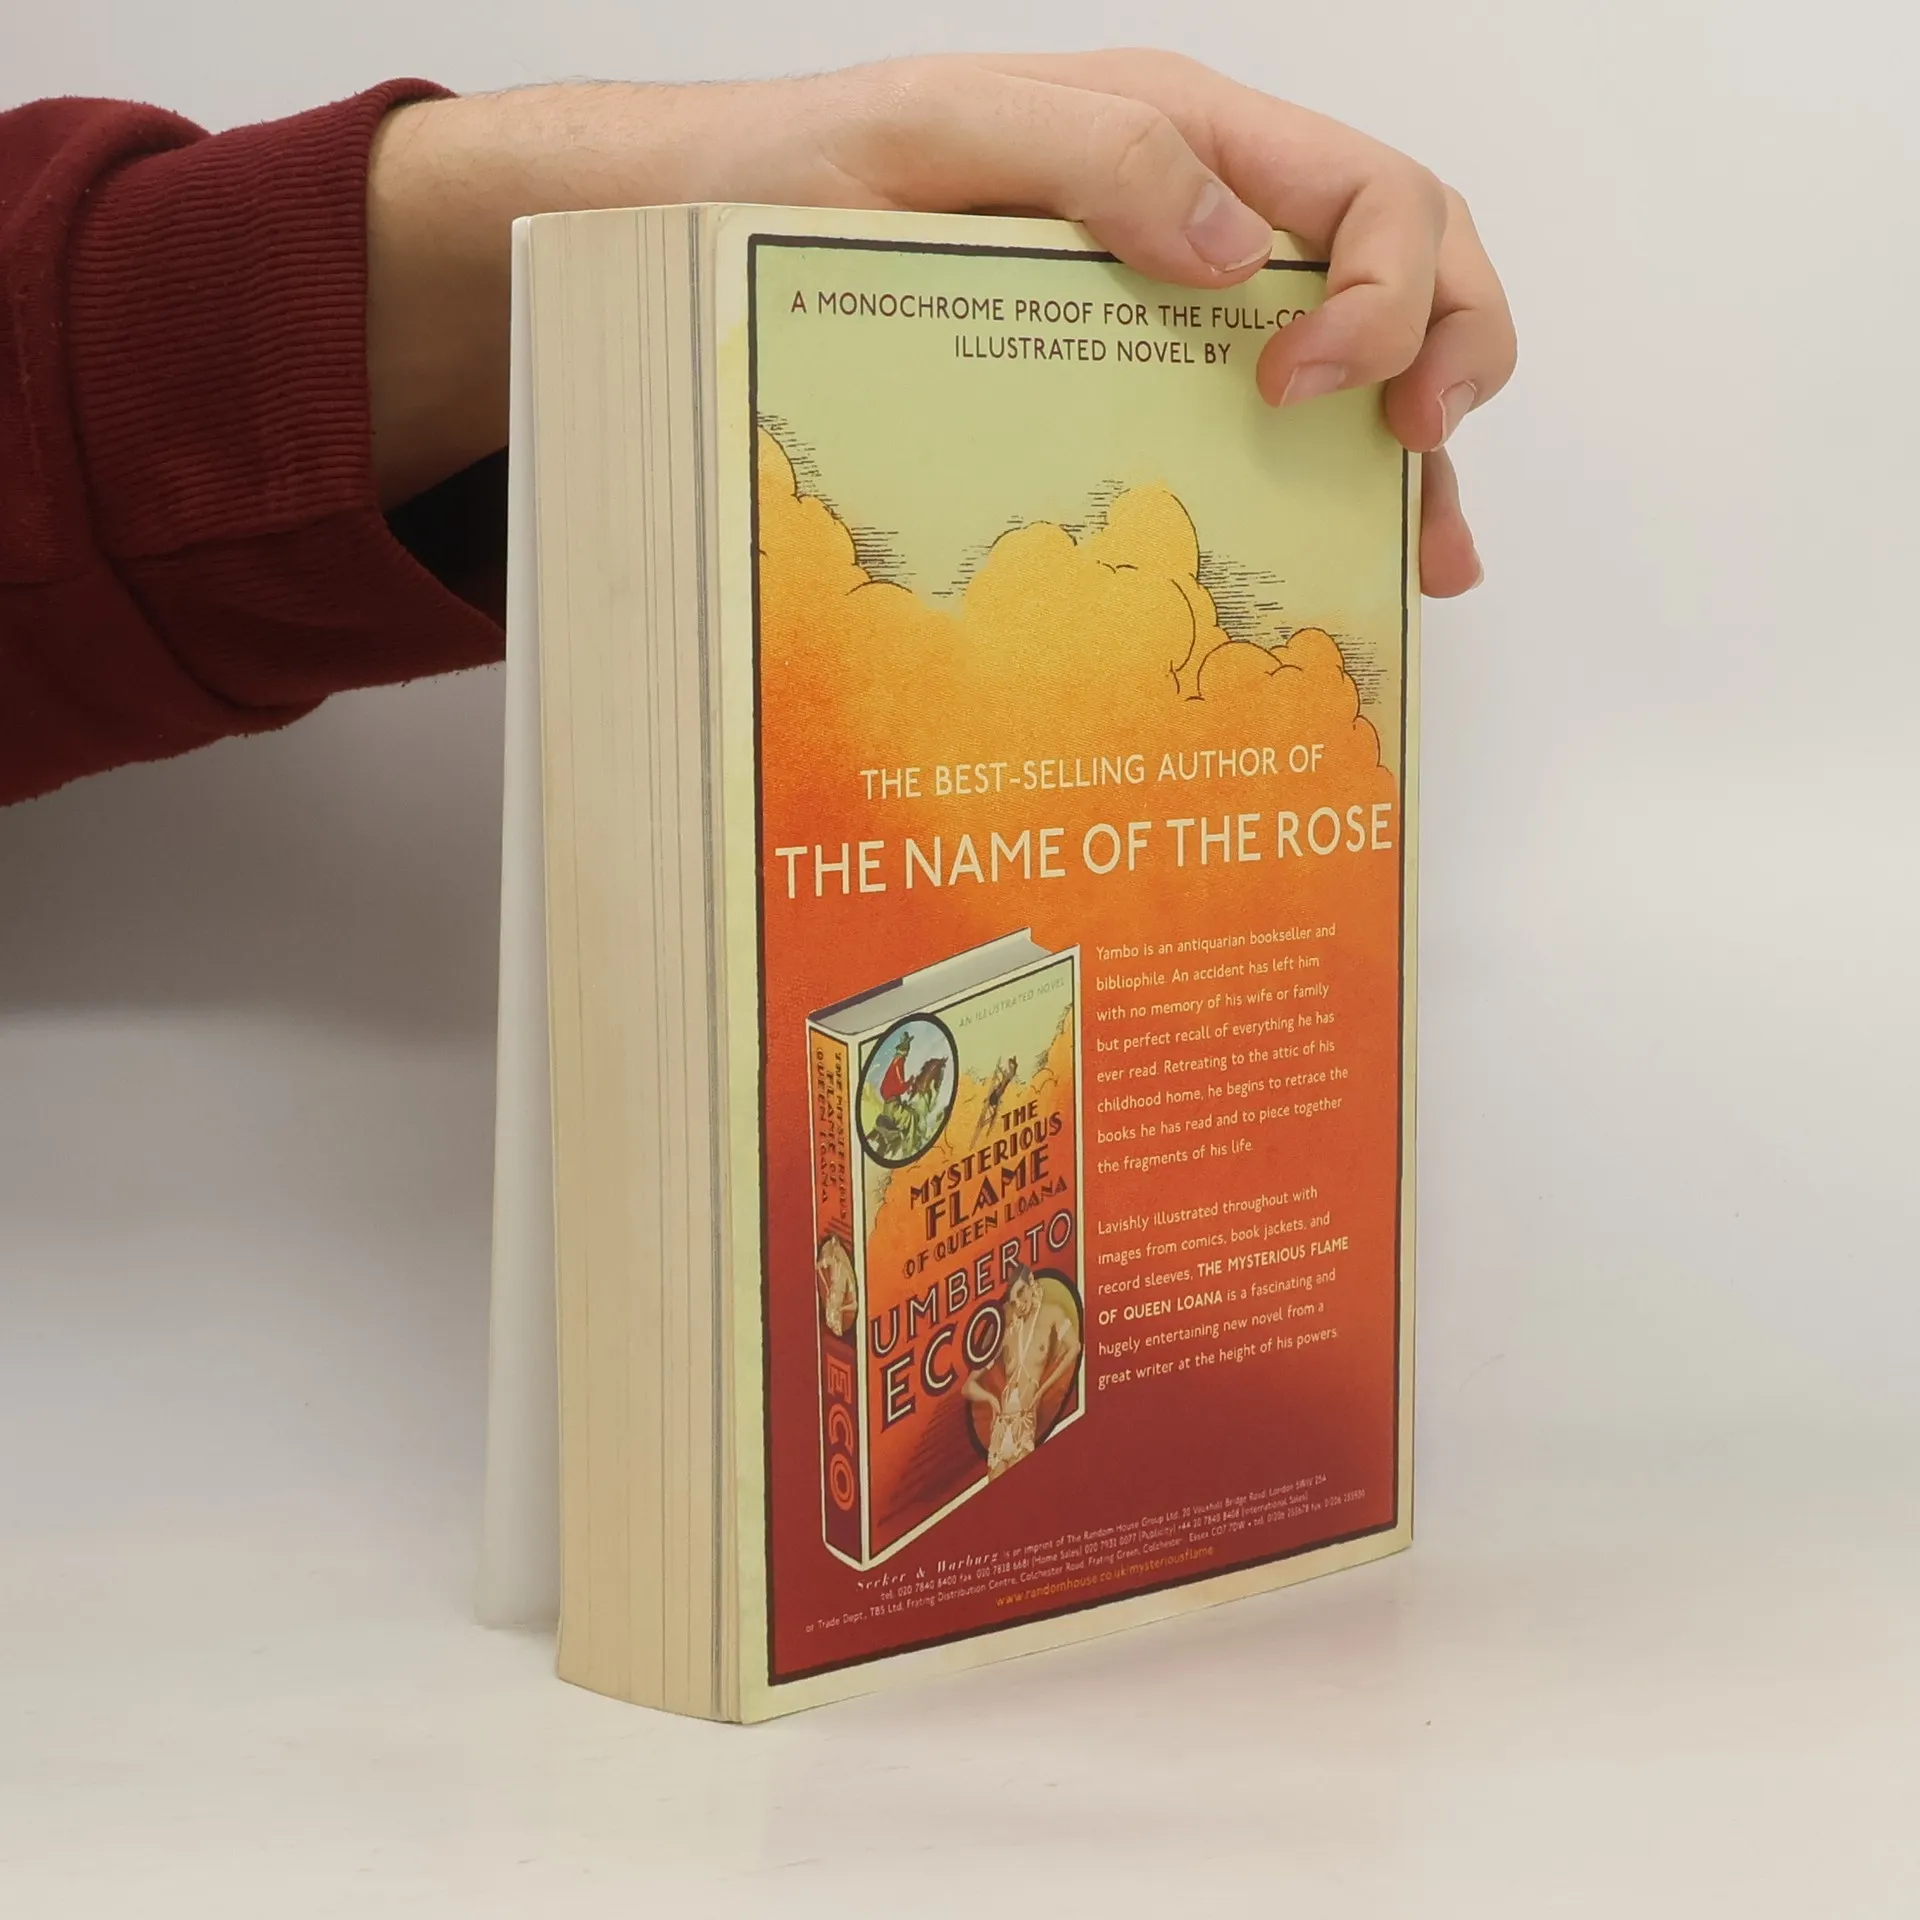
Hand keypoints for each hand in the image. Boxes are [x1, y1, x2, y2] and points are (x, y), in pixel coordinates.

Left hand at [368, 53, 1514, 593]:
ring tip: (1424, 536)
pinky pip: (1284, 419)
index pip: (1367, 190)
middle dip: (1450, 345)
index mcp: (1185, 137)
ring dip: (1425, 435)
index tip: (1305, 385)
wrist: (721, 229)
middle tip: (1408, 444)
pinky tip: (1369, 548)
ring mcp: (1189, 306)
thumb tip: (1227, 248)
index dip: (1383, 290)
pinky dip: (1347, 481)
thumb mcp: (939, 133)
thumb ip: (1091, 157)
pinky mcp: (1148, 378)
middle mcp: (1209, 217)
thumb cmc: (814, 170)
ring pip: (1373, 346)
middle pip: (1412, 255)